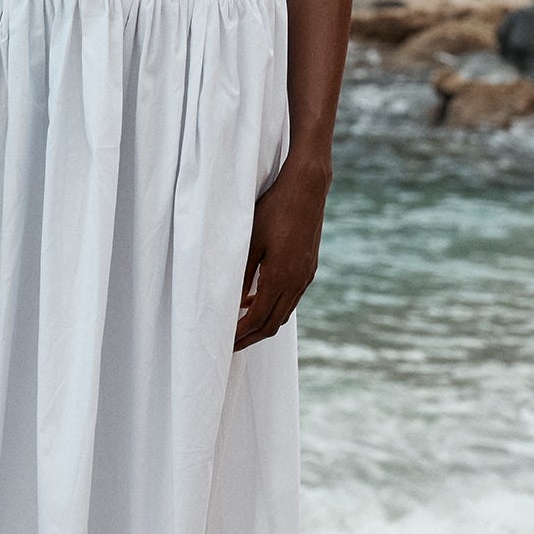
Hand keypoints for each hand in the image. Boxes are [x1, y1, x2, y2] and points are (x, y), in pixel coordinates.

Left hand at [233, 157, 329, 351]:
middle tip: (231, 344)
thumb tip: (233, 303)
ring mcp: (306, 275)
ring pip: (284, 312)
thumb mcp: (250, 240)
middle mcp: (297, 282)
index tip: (224, 341)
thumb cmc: (274, 209)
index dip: (241, 333)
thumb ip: (242, 274)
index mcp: (281, 278)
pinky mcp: (309, 267)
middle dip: (251, 337)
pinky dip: (273, 306)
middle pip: (273, 323)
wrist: (307, 188)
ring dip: (262, 323)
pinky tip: (255, 298)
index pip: (258, 318)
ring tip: (241, 327)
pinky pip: (290, 298)